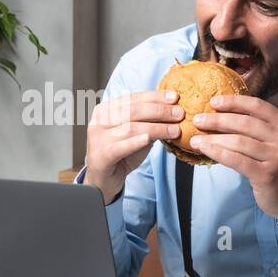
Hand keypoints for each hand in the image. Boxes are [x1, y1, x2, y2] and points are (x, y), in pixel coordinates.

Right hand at [83, 89, 183, 204]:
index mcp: (106, 110)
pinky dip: (136, 142)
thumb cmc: (120, 154)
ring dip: (156, 128)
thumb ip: (147, 121)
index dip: (155, 97)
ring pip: (130, 128)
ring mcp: (99, 139)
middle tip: (178, 113)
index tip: (174, 97)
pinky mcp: (102, 156)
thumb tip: (172, 110)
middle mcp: (99, 122)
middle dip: (159, 111)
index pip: (133, 98)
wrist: (103, 179)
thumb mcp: (134, 133)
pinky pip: (121, 147)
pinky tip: (149, 139)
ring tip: (174, 130)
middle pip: (132, 111)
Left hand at [189, 94, 277, 220]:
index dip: (234, 102)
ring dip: (213, 139)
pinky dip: (218, 153)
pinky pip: (236, 160)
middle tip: (198, 120)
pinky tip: (205, 150)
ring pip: (238, 141)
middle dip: (217, 120)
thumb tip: (223, 114)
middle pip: (244, 123)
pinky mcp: (266, 174)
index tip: (214, 101)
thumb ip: (258, 128)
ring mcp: (277, 156)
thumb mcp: (276, 141)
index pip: (257, 106)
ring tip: (196, 139)